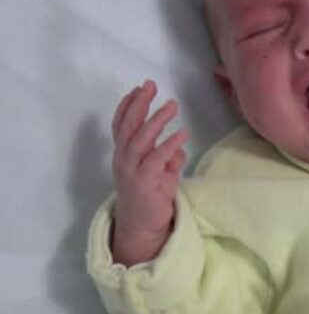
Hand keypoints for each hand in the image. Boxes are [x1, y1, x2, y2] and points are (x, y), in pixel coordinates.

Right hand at [110, 80, 188, 264]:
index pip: (121, 126)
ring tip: (171, 105)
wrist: (143, 227)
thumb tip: (179, 147)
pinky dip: (169, 145)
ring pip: (140, 140)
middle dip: (138, 104)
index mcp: (124, 155)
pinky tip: (182, 134)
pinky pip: (156, 160)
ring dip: (156, 121)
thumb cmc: (151, 198)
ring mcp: (131, 171)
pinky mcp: (144, 183)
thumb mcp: (161, 174)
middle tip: (150, 85)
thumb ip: (168, 158)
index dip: (127, 106)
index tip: (138, 88)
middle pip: (128, 127)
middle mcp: (123, 160)